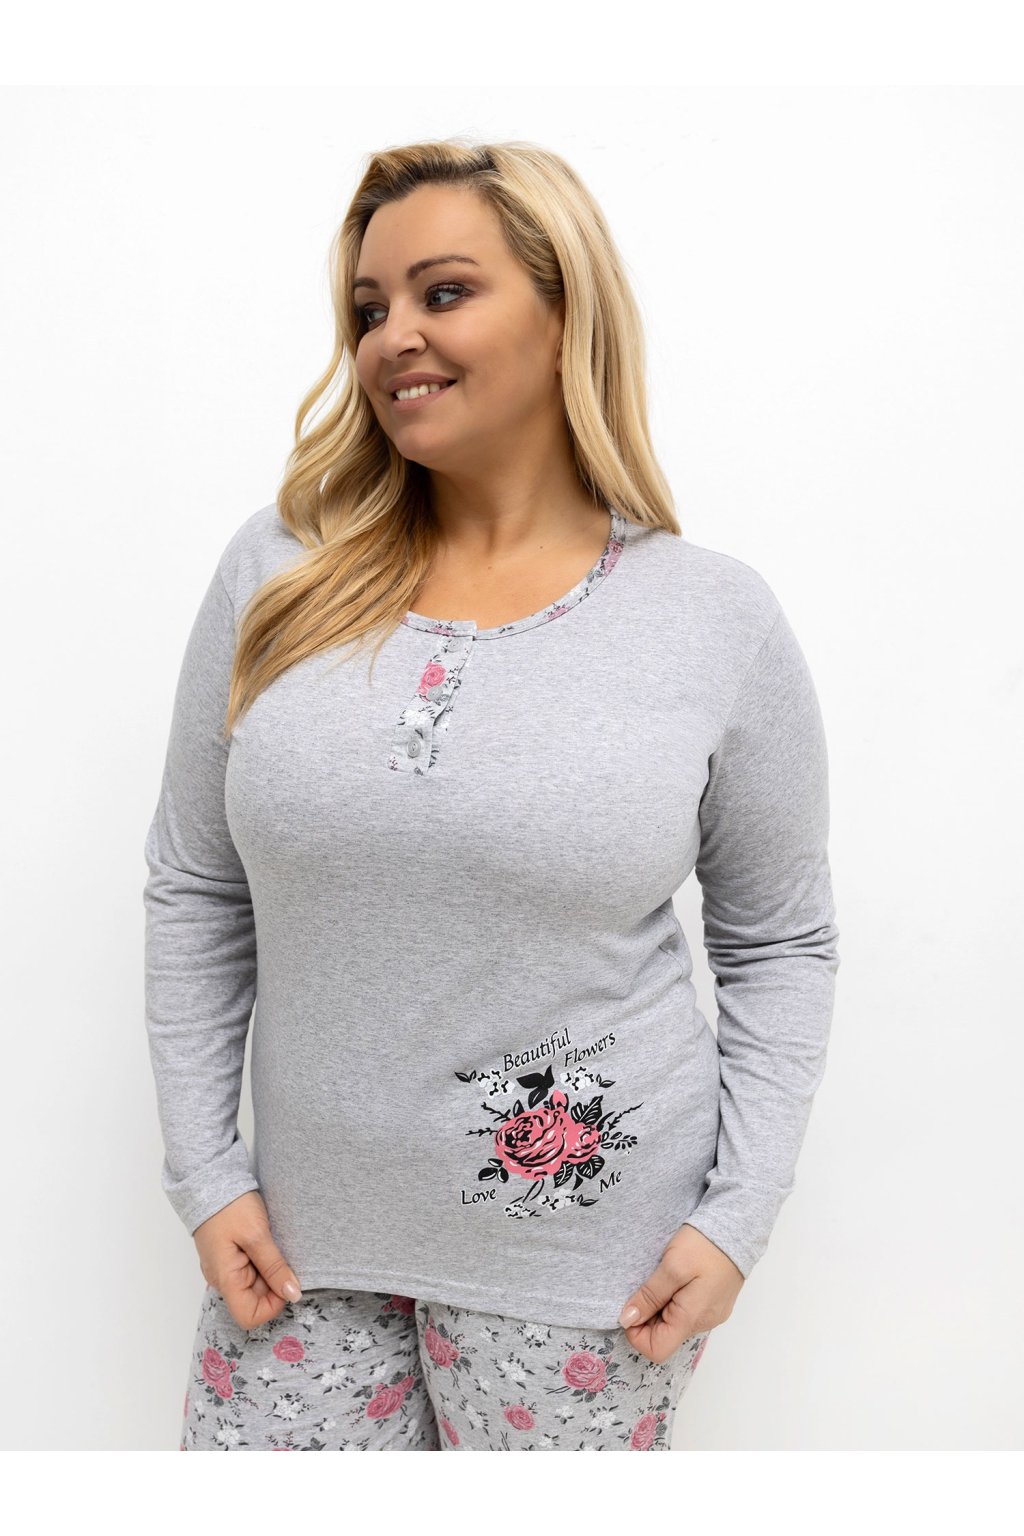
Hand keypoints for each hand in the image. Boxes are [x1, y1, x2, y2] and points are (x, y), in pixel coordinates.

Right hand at [193, 1190, 302, 1329]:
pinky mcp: (229, 1257)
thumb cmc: (231, 1207)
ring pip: (254, 1286)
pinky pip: (249, 1271)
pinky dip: (263, 1263)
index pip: (249, 1317)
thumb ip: (275, 1267)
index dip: (272, 1305)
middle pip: (254, 1301)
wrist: (210, 1181)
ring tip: (274, 1246)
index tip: (285, 1281)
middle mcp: (222, 1280)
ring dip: (269, 1272)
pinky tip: (267, 1244)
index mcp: (225, 1279)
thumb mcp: (257, 1236)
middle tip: (282, 1256)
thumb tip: (293, 1295)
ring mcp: (224, 1269)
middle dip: (273, 1285)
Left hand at [617, 1223, 744, 1363]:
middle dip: (648, 1316)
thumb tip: (627, 1320)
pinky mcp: (715, 1302)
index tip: (632, 1307)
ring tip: (663, 1278)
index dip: (637, 1333)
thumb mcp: (671, 1267)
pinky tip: (676, 1278)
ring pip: (676, 1323)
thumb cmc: (704, 1246)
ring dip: (661, 1306)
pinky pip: (688, 1312)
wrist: (738, 1226)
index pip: (657, 1350)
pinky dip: (674, 1300)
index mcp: (691, 1319)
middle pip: (665, 1336)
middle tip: (647, 1285)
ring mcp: (712, 1313)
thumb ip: (649, 1296)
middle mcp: (704, 1323)